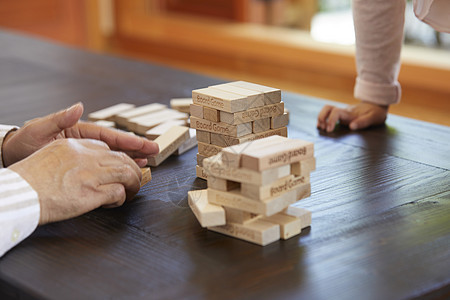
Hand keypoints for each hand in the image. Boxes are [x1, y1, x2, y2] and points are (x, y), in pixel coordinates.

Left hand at [2, 103, 158, 166]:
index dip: (128, 141)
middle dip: (136, 149)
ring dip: (130, 159)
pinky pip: (103, 165)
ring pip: (112, 156)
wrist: (13, 157)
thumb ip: (59, 118)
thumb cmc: (23, 142)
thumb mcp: (39, 128)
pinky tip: (127, 171)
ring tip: (147, 163)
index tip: (145, 144)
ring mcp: (85, 153)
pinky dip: (116, 168)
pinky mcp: (82, 165)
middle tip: (156, 152)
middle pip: (116, 145)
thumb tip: (78, 106)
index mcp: (79, 131)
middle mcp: (86, 142)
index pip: (109, 135)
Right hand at [9, 139, 141, 224]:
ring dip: (133, 182)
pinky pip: (118, 192)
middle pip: (121, 157)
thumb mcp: (49, 154)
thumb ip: (71, 152)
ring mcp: (90, 174)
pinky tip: (117, 202)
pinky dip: (122, 198)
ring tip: (133, 190)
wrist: (18, 194)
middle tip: (136, 178)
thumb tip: (84, 154)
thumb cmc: (29, 179)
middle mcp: (85, 157)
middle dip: (133, 168)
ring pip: (126, 172)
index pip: (106, 147)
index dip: (119, 157)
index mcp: (73, 145)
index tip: (124, 164)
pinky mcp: (91, 193)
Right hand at [317, 101, 387, 131]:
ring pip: (327, 110)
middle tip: (322, 128)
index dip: (330, 120)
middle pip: (328, 108)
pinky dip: (324, 119)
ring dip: (321, 117)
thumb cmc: (376, 112)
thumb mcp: (374, 117)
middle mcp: (344, 111)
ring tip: (320, 127)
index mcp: (351, 113)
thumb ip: (363, 122)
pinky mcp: (342, 114)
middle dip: (321, 117)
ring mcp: (342, 112)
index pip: (336, 112)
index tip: (329, 130)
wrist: (378, 104)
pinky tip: (324, 126)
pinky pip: (330, 114)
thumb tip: (351, 127)